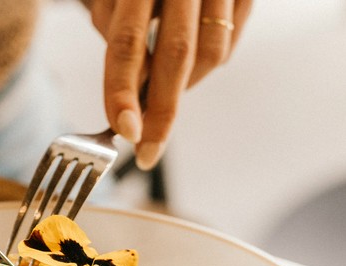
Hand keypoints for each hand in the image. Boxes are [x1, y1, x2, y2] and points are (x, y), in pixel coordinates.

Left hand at [90, 0, 251, 168]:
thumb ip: (117, 32)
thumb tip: (130, 93)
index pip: (127, 43)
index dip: (123, 92)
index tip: (125, 131)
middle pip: (175, 57)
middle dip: (160, 114)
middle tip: (147, 152)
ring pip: (209, 55)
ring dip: (183, 88)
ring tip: (161, 94)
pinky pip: (228, 45)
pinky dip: (204, 67)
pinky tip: (185, 66)